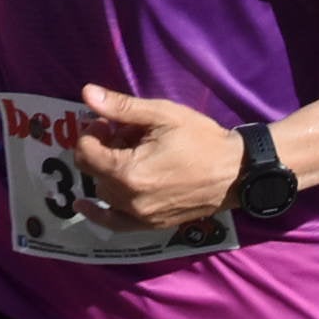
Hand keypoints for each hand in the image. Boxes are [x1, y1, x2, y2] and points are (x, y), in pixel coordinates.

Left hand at [72, 86, 242, 228]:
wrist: (234, 173)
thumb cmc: (200, 139)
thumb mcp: (162, 114)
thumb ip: (121, 107)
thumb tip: (86, 93)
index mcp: (129, 171)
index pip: (86, 151)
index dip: (92, 132)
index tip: (108, 122)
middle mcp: (129, 199)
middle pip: (93, 170)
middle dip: (102, 149)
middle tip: (124, 135)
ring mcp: (139, 216)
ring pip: (104, 191)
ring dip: (108, 171)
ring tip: (132, 155)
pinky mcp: (149, 225)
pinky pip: (113, 223)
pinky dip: (98, 212)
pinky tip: (84, 205)